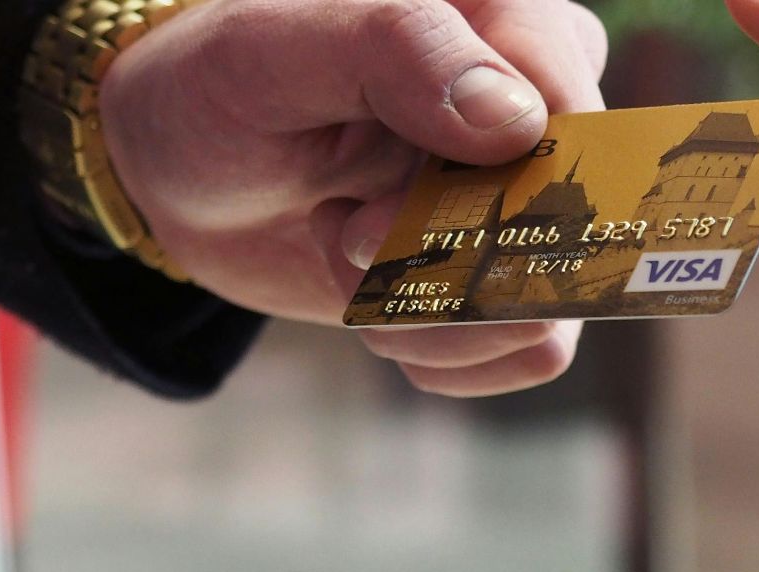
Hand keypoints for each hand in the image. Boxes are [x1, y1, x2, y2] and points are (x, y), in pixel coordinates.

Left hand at [100, 0, 606, 395]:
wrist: (187, 176)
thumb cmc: (222, 89)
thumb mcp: (269, 54)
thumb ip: (392, 51)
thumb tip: (516, 122)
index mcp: (507, 18)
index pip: (571, 119)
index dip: (489, 193)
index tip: (375, 210)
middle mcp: (544, 104)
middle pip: (564, 226)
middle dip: (441, 259)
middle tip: (345, 232)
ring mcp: (533, 197)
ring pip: (549, 306)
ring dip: (432, 314)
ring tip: (350, 254)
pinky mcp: (511, 273)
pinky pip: (532, 351)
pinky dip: (441, 351)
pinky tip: (377, 302)